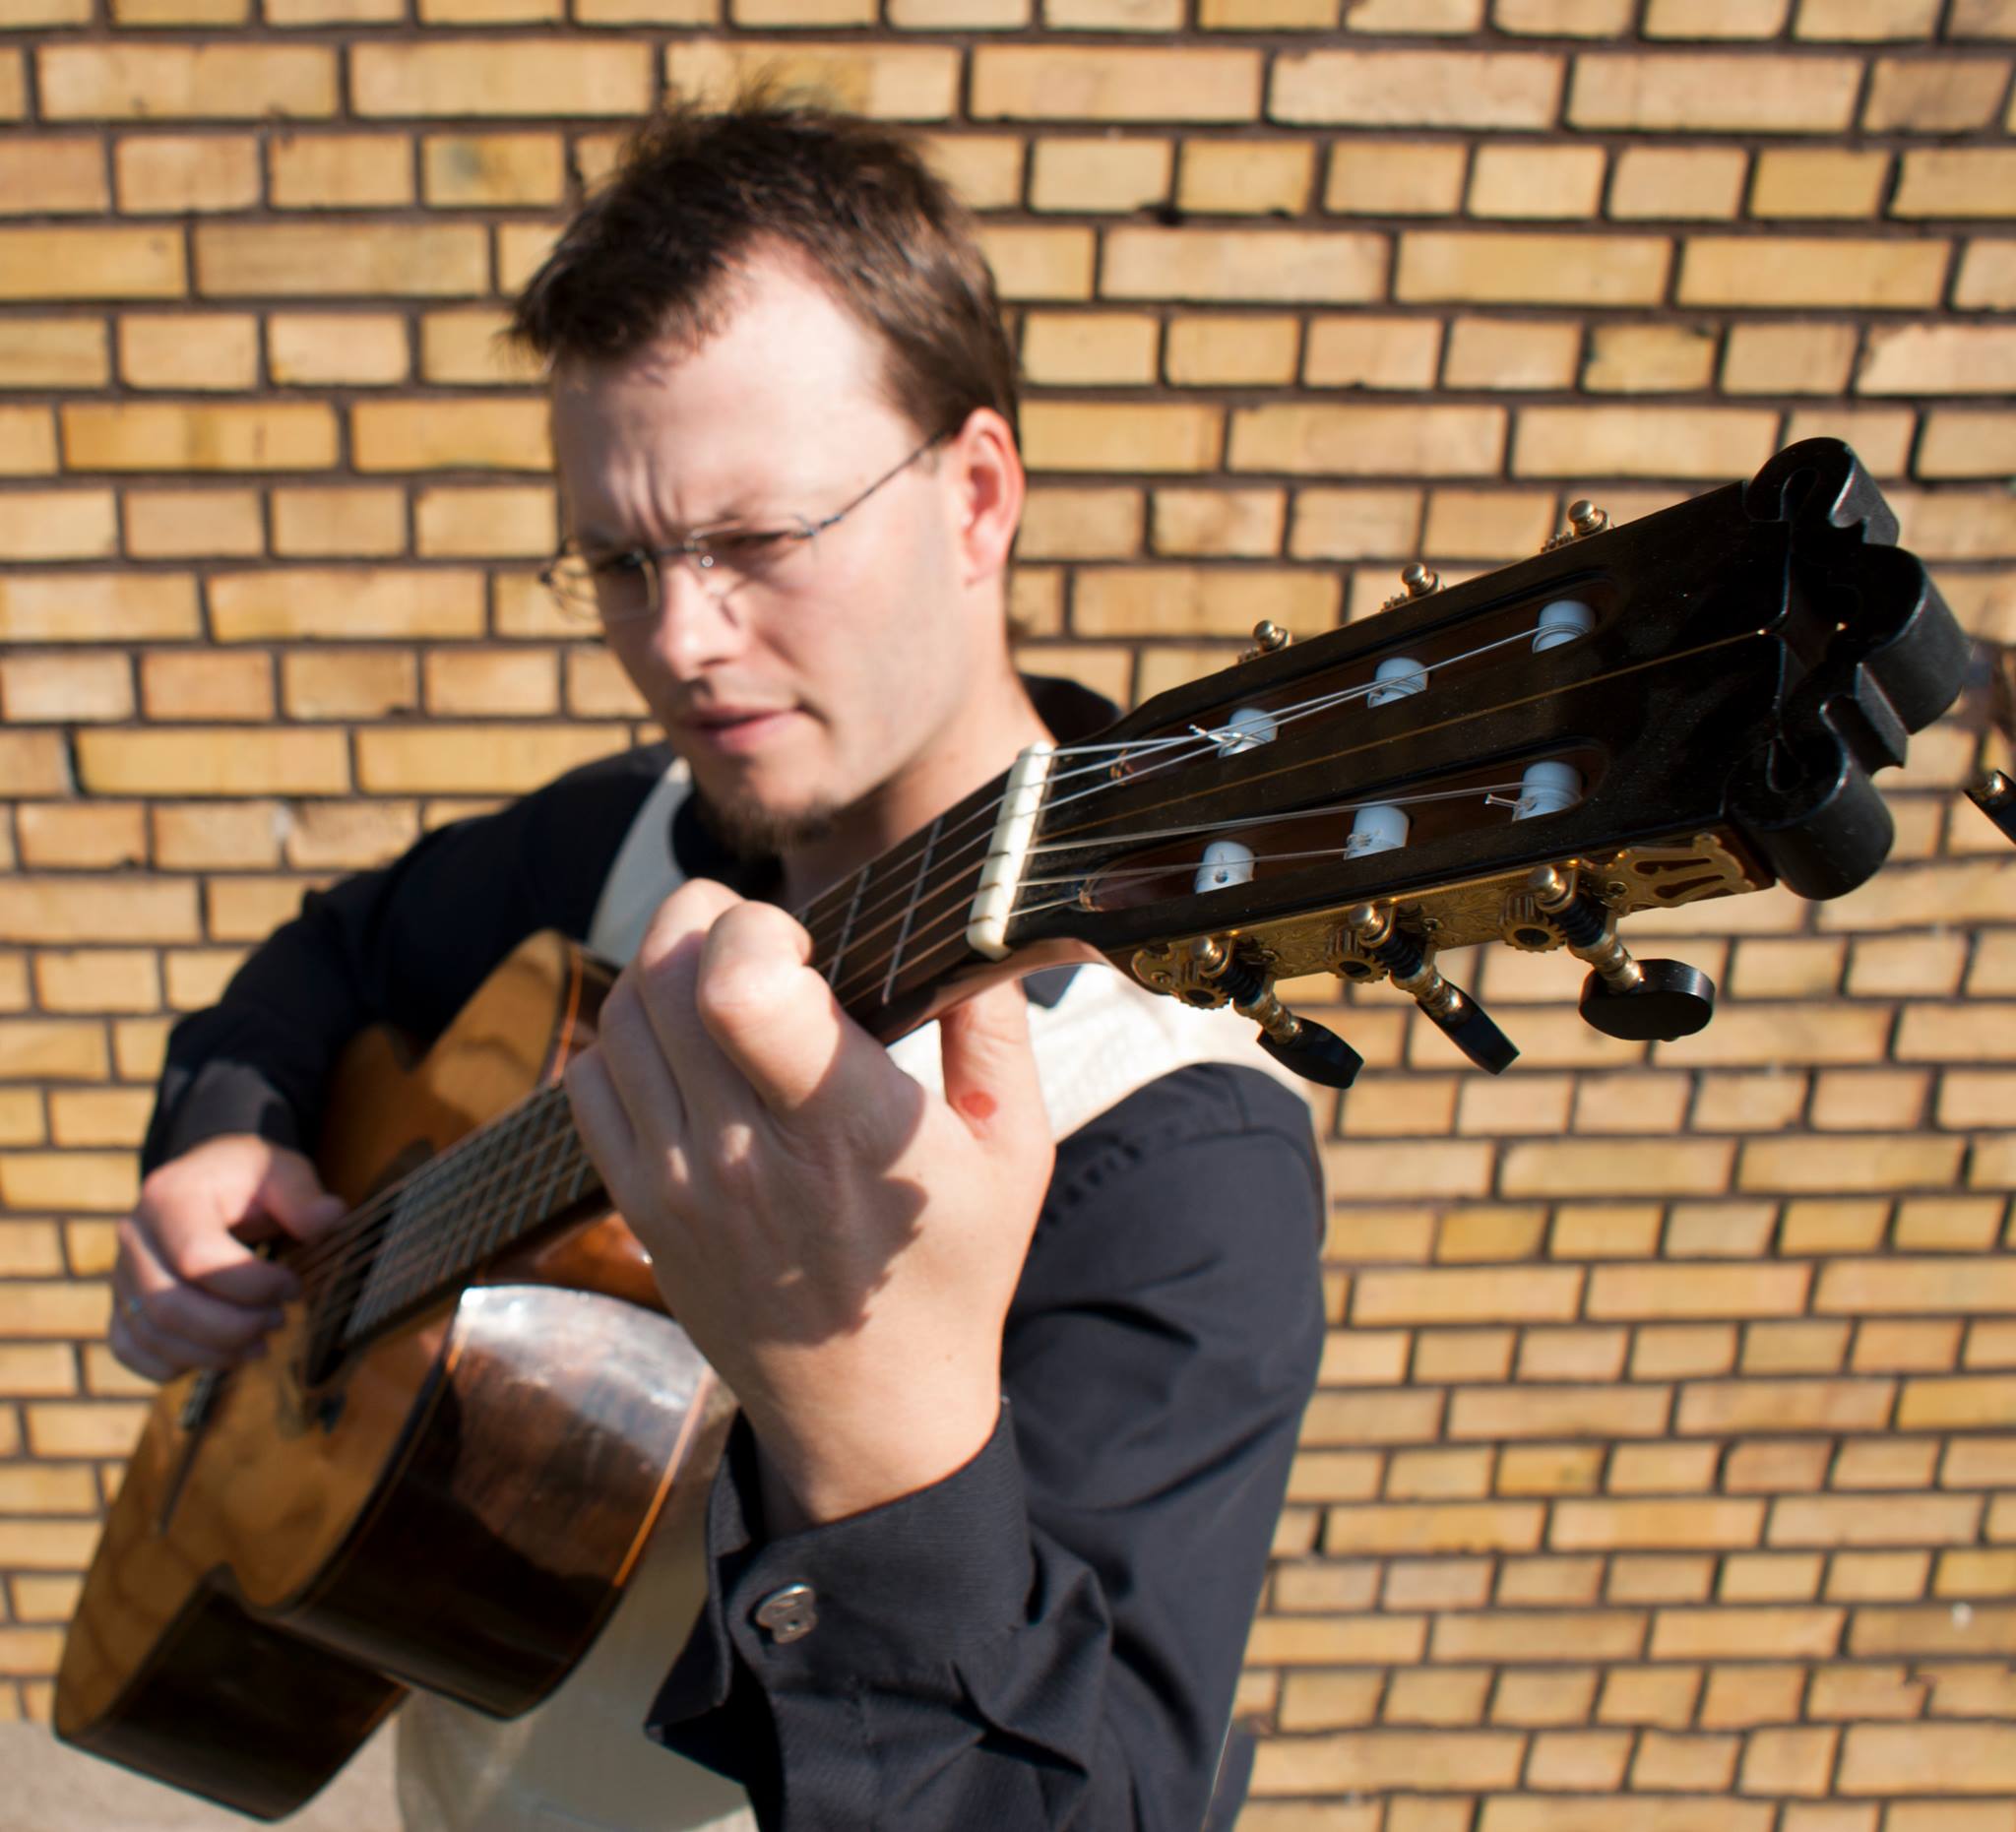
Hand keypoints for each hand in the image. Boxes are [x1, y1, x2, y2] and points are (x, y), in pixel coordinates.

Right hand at [110, 1135, 347, 1381]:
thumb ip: (304, 1197)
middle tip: (278, 1321)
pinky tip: (220, 1355)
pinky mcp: (121, 1301)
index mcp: (169, 1197)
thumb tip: (330, 1220)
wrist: (208, 1181)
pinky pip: (130, 1349)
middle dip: (233, 1327)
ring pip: (151, 1334)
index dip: (252, 1286)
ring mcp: (121, 1272)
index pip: (198, 1260)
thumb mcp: (282, 1171)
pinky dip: (174, 1364)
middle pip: (168, 1306)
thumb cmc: (250, 1179)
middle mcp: (134, 1237)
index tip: (293, 1286)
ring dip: (211, 1352)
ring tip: (260, 1344)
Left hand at [564, 879, 1054, 1531]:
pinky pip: (589, 1081)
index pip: (741, 988)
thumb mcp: (1015, 1151)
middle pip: (668, 977)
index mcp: (849, 1129)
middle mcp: (747, 1153)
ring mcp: (679, 1184)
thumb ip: (993, 1029)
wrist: (871, 1412)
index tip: (802, 943)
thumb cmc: (951, 1271)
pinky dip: (624, 1037)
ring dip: (664, 968)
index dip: (756, 929)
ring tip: (721, 979)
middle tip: (759, 937)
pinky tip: (682, 1046)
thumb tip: (969, 926)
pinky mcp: (640, 1208)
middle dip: (707, 918)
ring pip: (622, 1016)